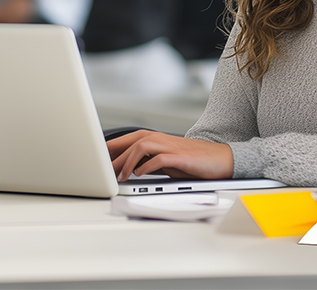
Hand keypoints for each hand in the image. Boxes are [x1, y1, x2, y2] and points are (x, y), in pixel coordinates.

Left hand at [106, 130, 233, 181]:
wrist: (221, 160)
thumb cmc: (193, 162)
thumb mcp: (165, 162)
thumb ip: (147, 162)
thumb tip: (127, 170)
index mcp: (156, 139)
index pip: (127, 139)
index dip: (110, 148)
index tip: (96, 158)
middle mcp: (161, 139)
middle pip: (131, 141)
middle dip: (114, 155)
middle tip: (102, 170)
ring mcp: (171, 146)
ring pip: (142, 147)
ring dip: (128, 162)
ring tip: (120, 176)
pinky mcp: (180, 157)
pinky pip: (159, 158)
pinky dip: (147, 166)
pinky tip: (140, 175)